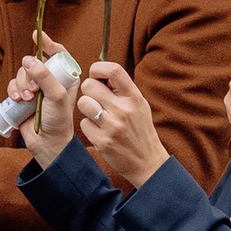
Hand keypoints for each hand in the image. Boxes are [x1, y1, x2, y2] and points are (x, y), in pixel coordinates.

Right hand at [21, 51, 78, 165]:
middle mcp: (51, 80)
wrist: (47, 143)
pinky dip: (13, 91)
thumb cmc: (58, 121)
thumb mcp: (56, 96)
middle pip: (34, 62)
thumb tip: (28, 60)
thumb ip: (45, 76)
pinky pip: (13, 85)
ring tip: (26, 99)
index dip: (47, 43)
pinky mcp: (23, 97)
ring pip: (21, 73)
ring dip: (20, 85)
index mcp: (65, 77)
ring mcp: (36, 88)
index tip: (36, 35)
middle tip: (33, 90)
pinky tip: (17, 101)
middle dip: (29, 74)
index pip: (58, 53)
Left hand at [74, 60, 167, 191]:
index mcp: (134, 97)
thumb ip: (122, 90)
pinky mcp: (102, 141)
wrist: (147, 162)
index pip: (114, 70)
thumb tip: (100, 75)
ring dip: (87, 108)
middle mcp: (124, 110)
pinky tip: (100, 131)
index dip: (98, 68)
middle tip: (95, 99)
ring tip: (98, 115)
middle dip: (88, 90)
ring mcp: (113, 126)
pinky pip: (83, 123)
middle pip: (89, 86)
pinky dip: (89, 126)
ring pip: (83, 103)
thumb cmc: (140, 130)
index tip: (96, 74)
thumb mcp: (139, 105)